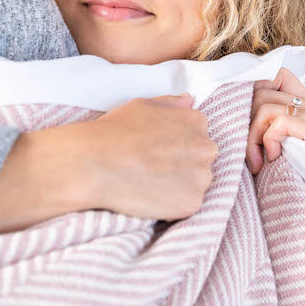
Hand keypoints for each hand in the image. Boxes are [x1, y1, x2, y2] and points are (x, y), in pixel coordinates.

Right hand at [82, 93, 219, 221]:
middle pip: (201, 159)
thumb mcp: (143, 105)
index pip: (198, 134)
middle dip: (182, 164)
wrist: (98, 164)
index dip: (177, 144)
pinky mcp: (192, 203)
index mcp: (196, 122)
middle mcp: (206, 148)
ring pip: (196, 183)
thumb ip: (171, 104)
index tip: (159, 150)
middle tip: (154, 168)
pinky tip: (151, 196)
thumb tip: (189, 101)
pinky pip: (188, 204)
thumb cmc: (116, 132)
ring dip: (180, 184)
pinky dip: (173, 204)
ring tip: (151, 182)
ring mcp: (201, 177)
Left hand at [246, 67, 304, 173]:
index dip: (255, 89)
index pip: (277, 76)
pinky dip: (267, 142)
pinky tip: (273, 161)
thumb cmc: (285, 180)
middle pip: (263, 93)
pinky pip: (278, 123)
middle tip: (250, 153)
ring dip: (253, 137)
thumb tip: (231, 99)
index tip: (242, 115)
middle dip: (246, 123)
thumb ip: (262, 120)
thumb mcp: (270, 144)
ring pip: (266, 107)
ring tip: (259, 161)